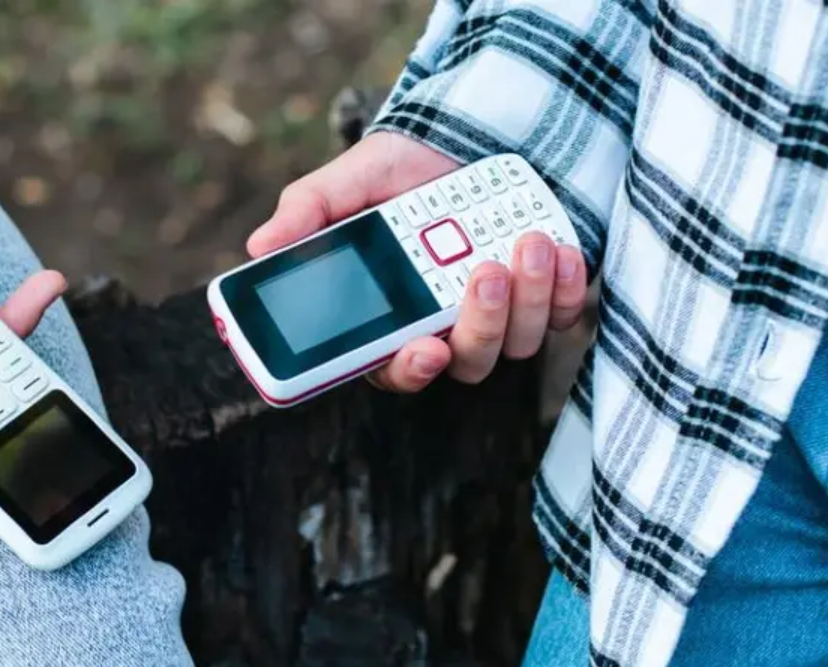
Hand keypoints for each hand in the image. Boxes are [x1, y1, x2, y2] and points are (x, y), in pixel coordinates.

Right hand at [247, 132, 587, 391]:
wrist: (467, 134)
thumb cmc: (398, 170)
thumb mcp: (346, 183)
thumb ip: (307, 214)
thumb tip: (259, 248)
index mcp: (392, 319)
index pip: (395, 369)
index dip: (410, 371)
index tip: (424, 350)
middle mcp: (447, 328)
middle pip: (466, 363)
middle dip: (481, 324)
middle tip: (485, 272)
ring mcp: (501, 317)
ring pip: (519, 343)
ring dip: (529, 299)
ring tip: (528, 241)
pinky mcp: (548, 298)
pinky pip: (565, 316)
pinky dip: (568, 289)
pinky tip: (561, 249)